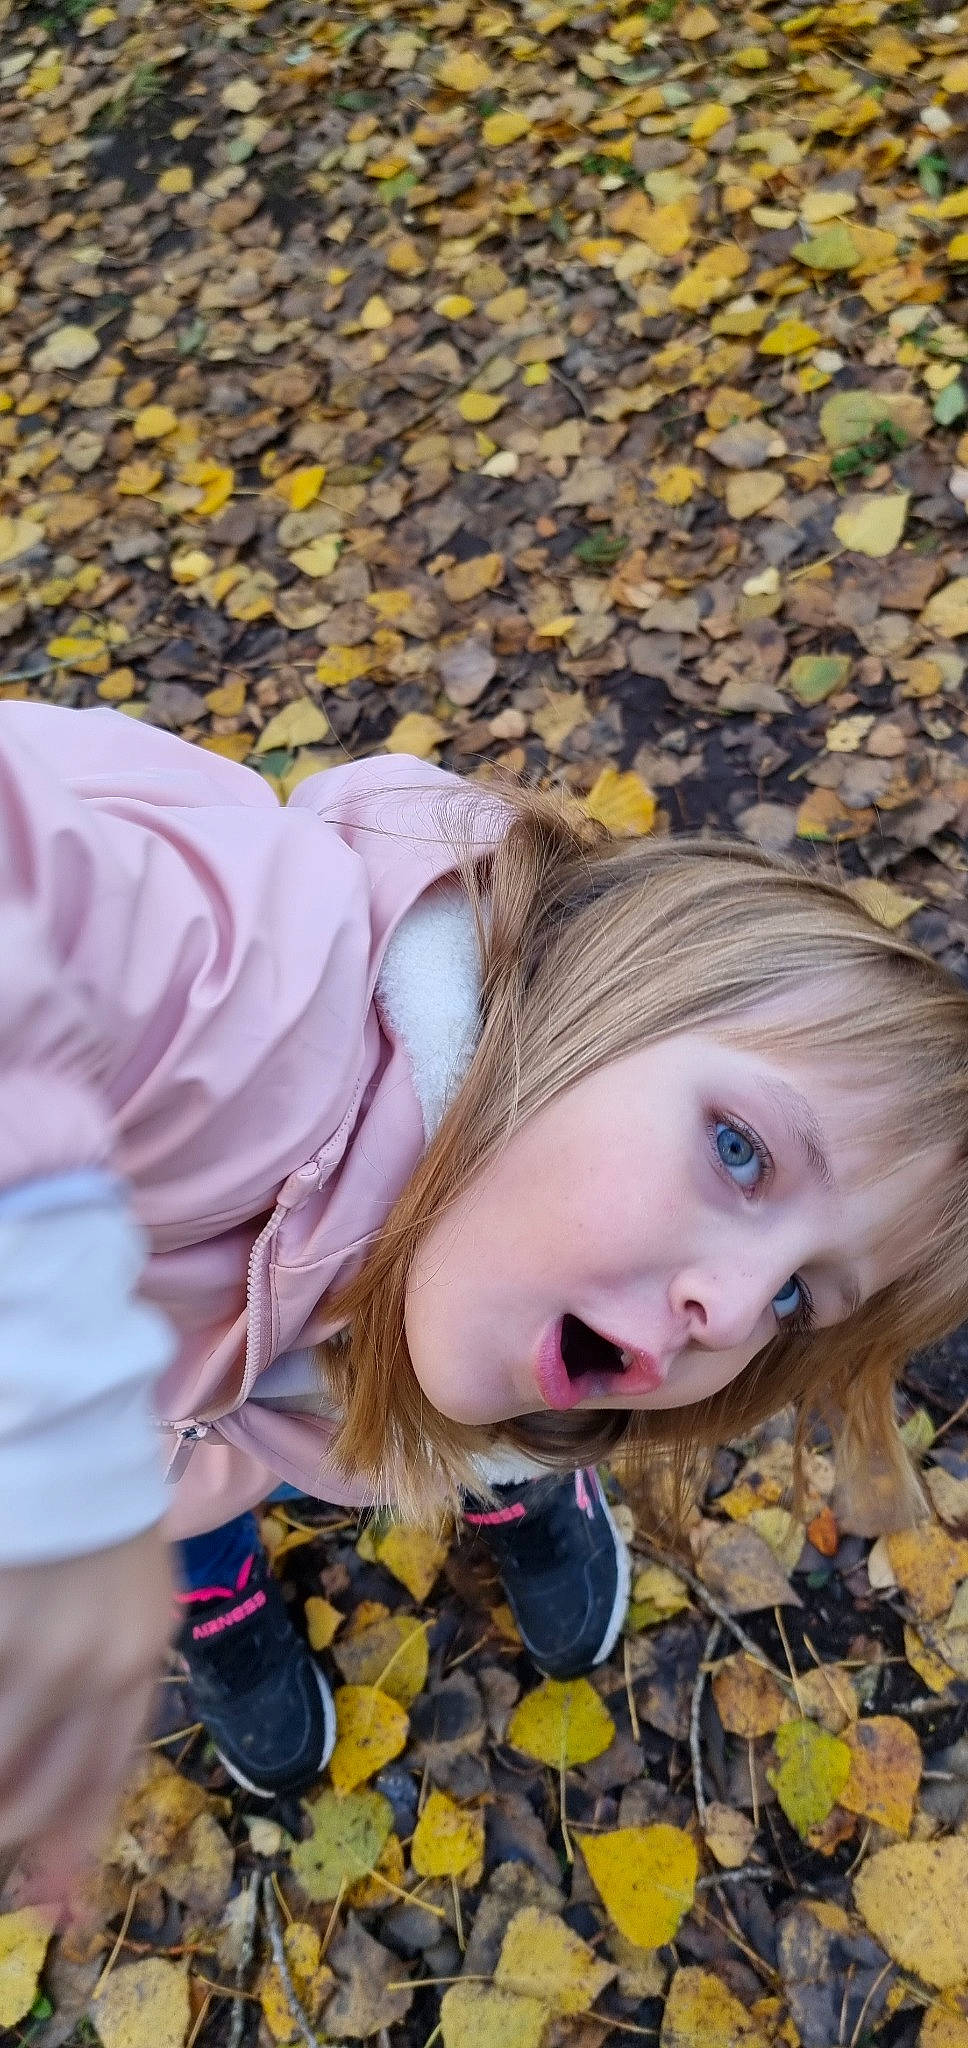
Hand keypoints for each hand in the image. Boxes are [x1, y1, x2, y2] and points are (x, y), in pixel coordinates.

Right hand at [0, 1523, 173, 1906]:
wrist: (76, 1437)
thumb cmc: (104, 1513)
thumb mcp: (136, 1600)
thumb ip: (113, 1679)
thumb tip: (71, 1799)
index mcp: (140, 1658)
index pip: (104, 1776)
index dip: (75, 1843)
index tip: (57, 1905)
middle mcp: (94, 1663)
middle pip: (41, 1789)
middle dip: (10, 1827)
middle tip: (5, 1834)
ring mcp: (35, 1644)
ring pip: (3, 1758)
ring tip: (5, 1809)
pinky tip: (2, 1700)